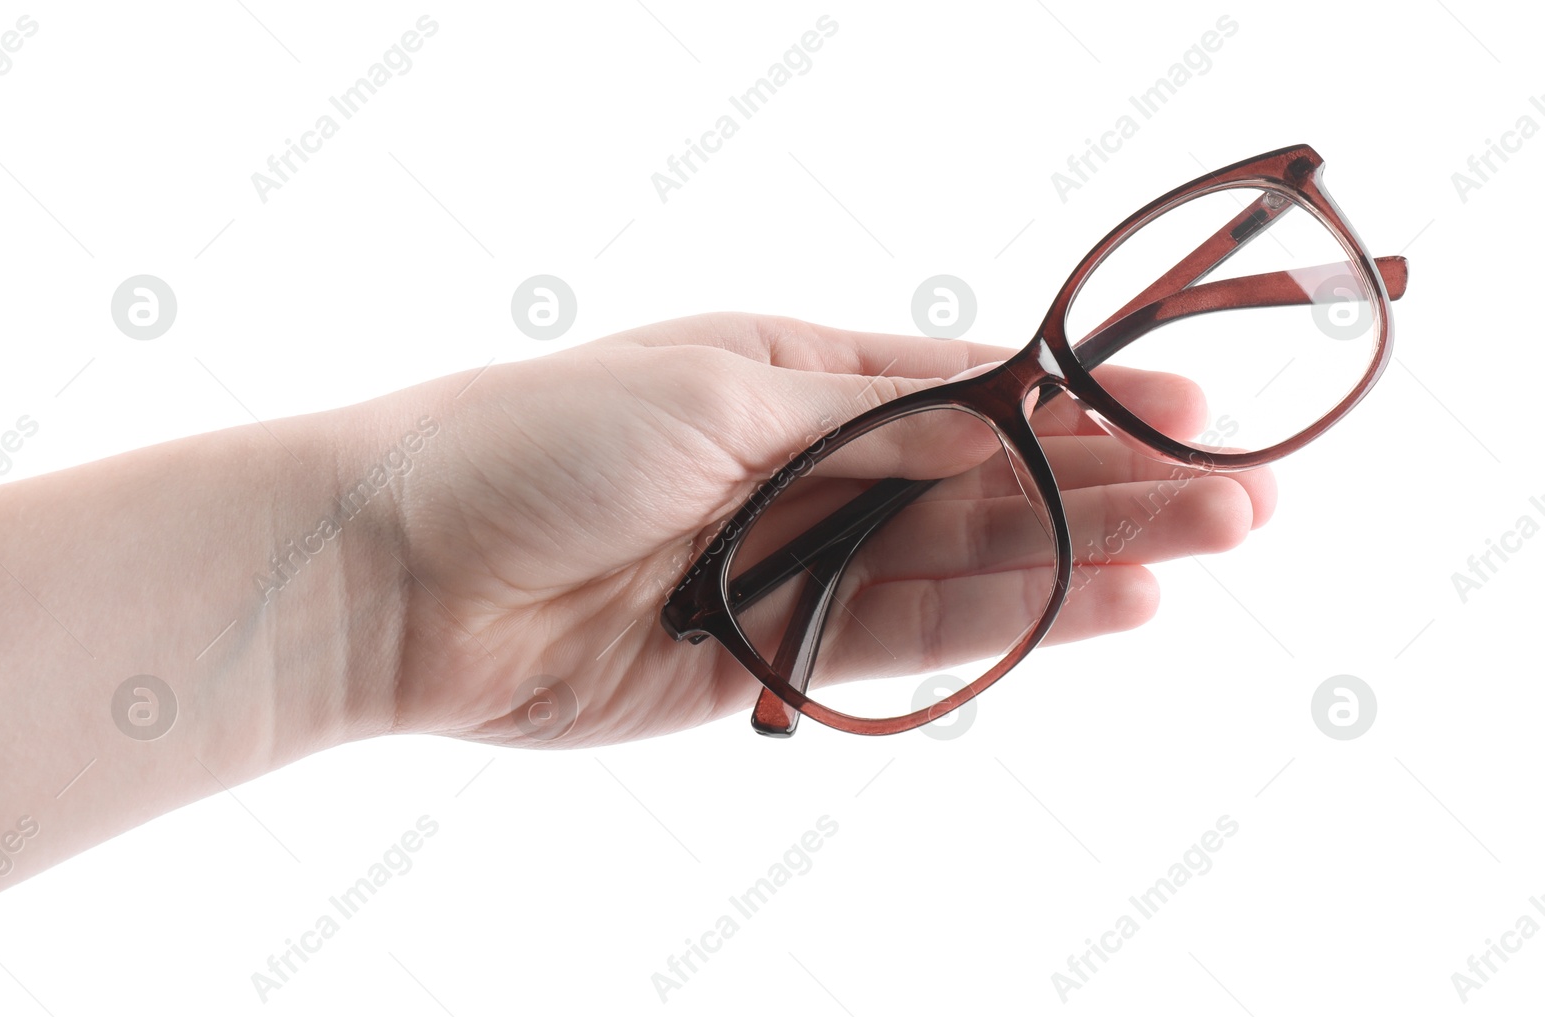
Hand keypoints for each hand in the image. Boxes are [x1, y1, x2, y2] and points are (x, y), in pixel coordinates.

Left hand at [380, 313, 1275, 746]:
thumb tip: (1008, 415)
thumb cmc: (543, 440)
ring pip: (967, 568)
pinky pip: (905, 645)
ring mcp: (799, 567)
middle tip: (1247, 499)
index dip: (1078, 402)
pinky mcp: (774, 660)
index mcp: (794, 372)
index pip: (968, 390)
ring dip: (1086, 562)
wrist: (404, 573)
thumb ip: (872, 419)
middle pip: (989, 483)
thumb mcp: (720, 393)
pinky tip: (1098, 616)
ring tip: (1206, 557)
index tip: (1189, 405)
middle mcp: (810, 469)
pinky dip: (1001, 636)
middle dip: (1115, 487)